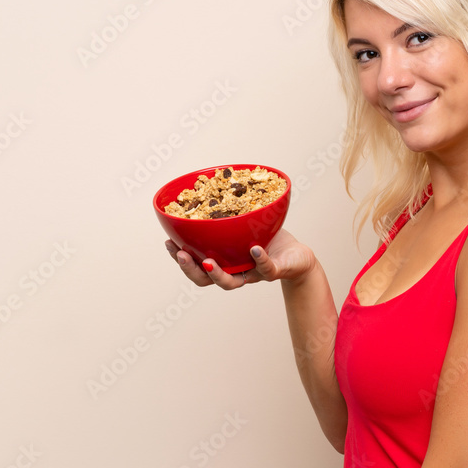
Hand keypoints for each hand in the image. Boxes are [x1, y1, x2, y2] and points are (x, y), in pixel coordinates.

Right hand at [164, 228, 315, 290]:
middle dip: (190, 269)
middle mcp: (235, 272)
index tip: (168, 243)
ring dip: (217, 274)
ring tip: (209, 262)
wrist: (298, 257)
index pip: (196, 265)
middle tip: (181, 254)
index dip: (181, 258)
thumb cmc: (269, 239)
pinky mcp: (275, 271)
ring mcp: (253, 274)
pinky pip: (266, 269)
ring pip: (231, 283)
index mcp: (224, 261)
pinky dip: (260, 260)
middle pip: (206, 280)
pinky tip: (255, 249)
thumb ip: (230, 213)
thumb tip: (209, 185)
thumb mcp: (247, 223)